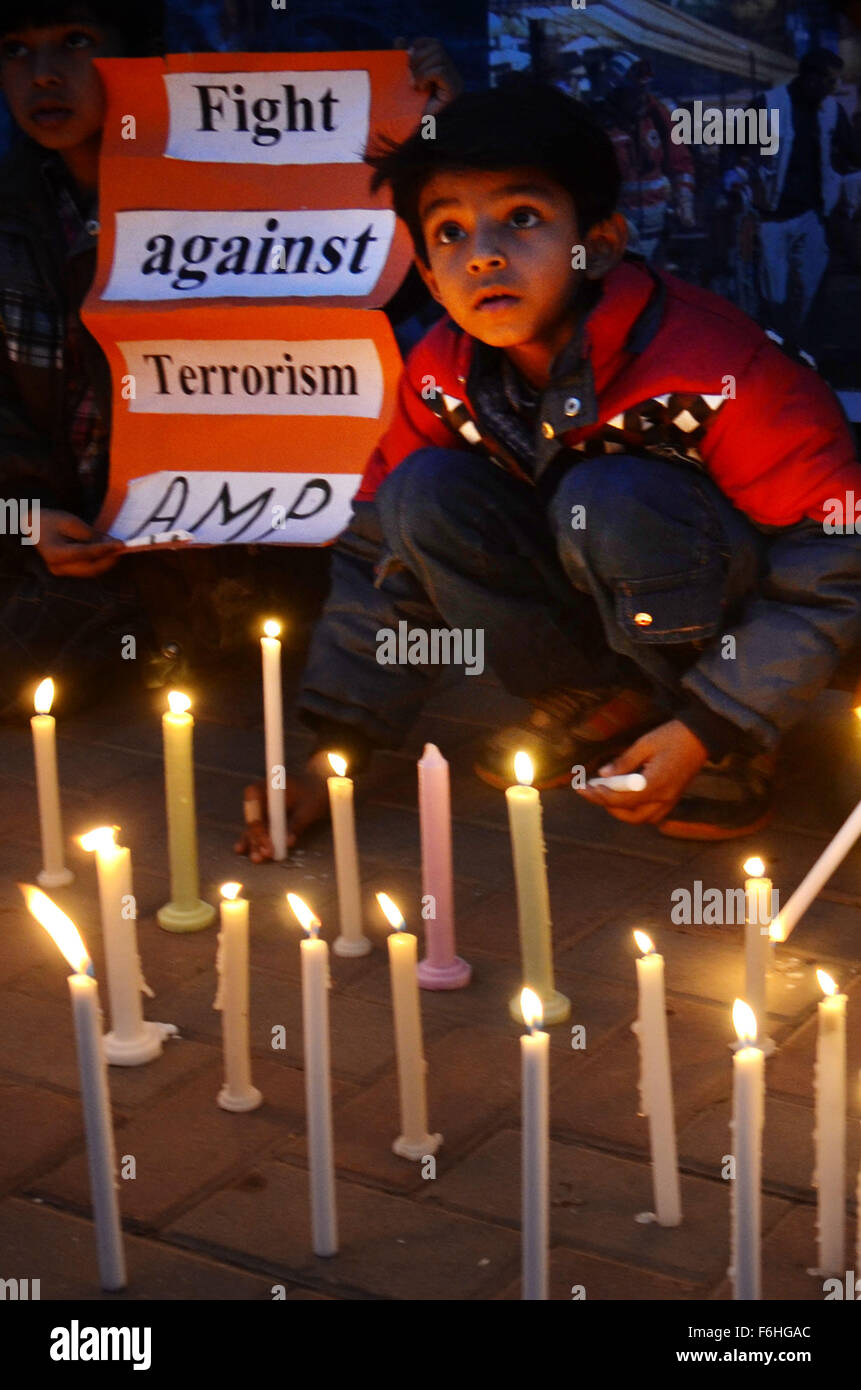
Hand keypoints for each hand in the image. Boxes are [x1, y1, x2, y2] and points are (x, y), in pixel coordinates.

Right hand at [36, 509, 123, 577]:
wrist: (34, 525)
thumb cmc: (51, 520)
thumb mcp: (71, 522)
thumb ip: (91, 535)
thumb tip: (112, 544)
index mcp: (55, 554)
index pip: (86, 553)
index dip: (105, 549)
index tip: (122, 544)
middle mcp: (57, 567)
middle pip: (90, 568)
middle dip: (109, 559)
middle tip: (122, 548)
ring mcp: (61, 571)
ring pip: (90, 571)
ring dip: (105, 562)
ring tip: (116, 549)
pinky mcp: (66, 571)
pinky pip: (86, 569)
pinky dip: (98, 562)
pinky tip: (107, 552)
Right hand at [234, 754, 330, 862]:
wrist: (321, 787)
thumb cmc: (315, 792)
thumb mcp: (309, 808)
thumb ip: (297, 824)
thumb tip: (288, 842)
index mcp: (267, 786)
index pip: (254, 805)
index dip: (258, 824)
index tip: (267, 841)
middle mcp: (260, 797)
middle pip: (253, 818)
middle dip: (257, 837)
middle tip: (265, 854)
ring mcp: (262, 808)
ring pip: (254, 827)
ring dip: (255, 842)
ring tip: (256, 858)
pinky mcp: (267, 818)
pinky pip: (259, 830)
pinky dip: (256, 840)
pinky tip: (245, 850)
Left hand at [394, 36, 463, 113]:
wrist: (412, 135)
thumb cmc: (407, 110)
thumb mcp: (403, 79)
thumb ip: (403, 60)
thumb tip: (400, 39)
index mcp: (442, 70)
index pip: (433, 43)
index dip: (418, 47)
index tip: (407, 63)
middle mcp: (452, 74)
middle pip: (437, 46)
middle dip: (418, 58)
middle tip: (409, 78)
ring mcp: (456, 82)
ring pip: (438, 55)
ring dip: (420, 69)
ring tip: (414, 85)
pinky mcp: (454, 91)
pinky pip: (440, 70)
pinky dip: (425, 76)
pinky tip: (420, 88)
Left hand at [576, 719, 707, 824]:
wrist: (703, 735)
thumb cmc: (673, 736)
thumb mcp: (645, 744)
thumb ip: (624, 762)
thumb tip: (603, 775)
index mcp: (656, 784)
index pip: (622, 799)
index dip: (599, 795)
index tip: (582, 788)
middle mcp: (664, 797)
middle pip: (631, 815)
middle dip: (607, 806)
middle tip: (591, 792)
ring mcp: (671, 800)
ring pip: (642, 818)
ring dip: (621, 812)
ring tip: (605, 795)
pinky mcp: (674, 798)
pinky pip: (652, 814)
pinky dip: (636, 811)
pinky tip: (624, 798)